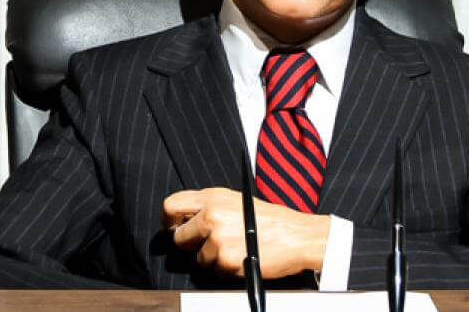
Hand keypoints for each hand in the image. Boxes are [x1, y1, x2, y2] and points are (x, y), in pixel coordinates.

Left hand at [162, 188, 329, 278]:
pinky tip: (242, 258)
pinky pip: (213, 271)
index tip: (175, 229)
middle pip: (178, 238)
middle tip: (209, 246)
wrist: (299, 236)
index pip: (170, 206)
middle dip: (191, 246)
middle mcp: (211, 215)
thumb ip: (209, 206)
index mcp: (212, 197)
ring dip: (211, 259)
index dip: (169, 222)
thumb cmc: (272, 220)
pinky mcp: (226, 261)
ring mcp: (217, 239)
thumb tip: (185, 220)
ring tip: (235, 250)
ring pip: (197, 259)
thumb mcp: (237, 200)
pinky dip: (224, 270)